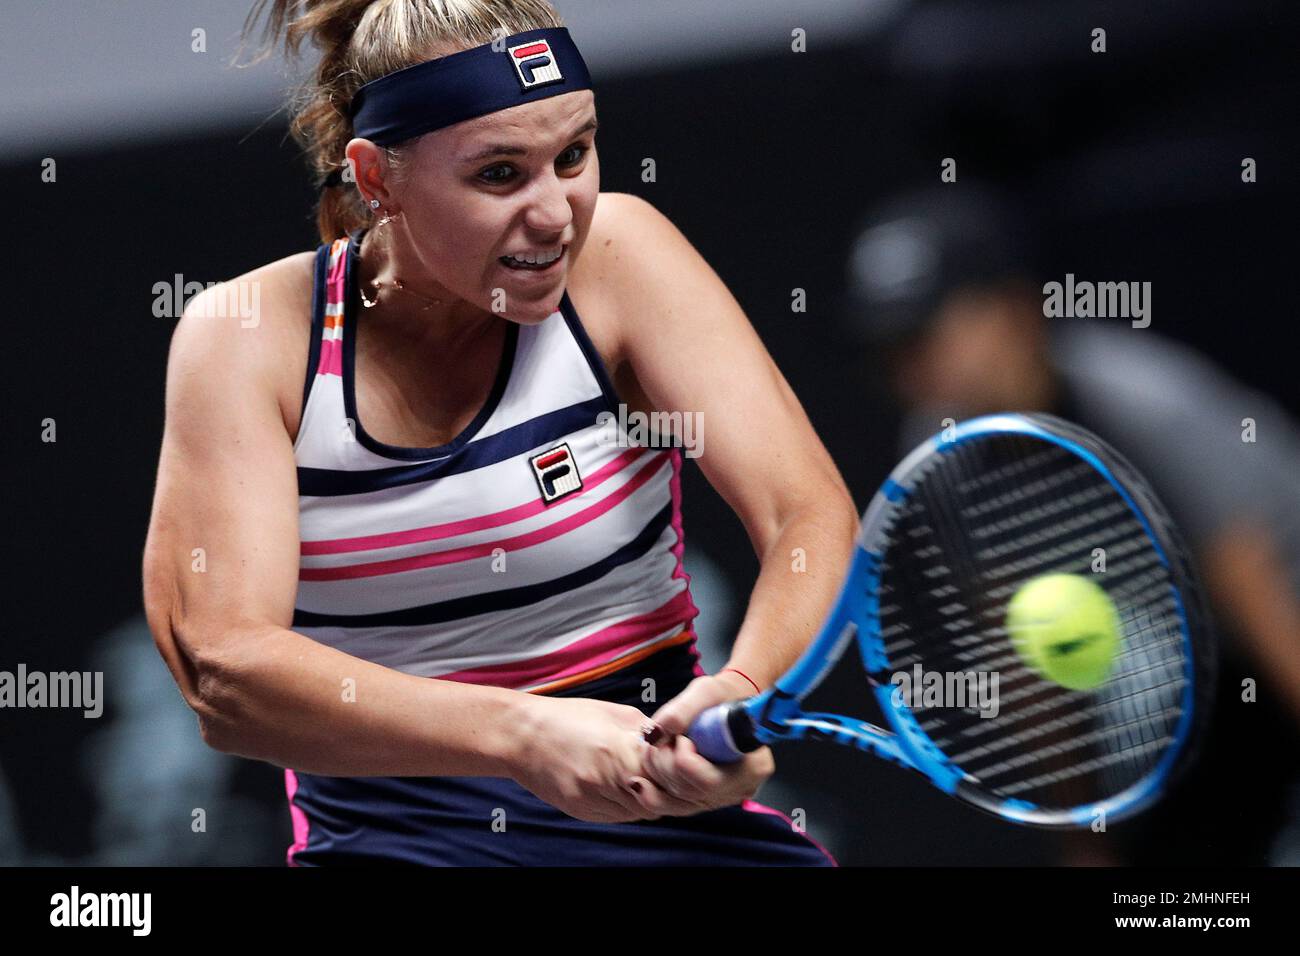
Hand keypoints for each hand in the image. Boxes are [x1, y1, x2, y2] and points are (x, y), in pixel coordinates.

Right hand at [508, 694, 675, 822]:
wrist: (521, 735)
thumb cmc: (569, 717)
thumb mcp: (615, 714)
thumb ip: (648, 734)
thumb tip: (674, 745)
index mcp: (618, 749)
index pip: (667, 775)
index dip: (680, 771)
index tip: (683, 762)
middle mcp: (605, 780)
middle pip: (657, 799)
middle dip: (669, 789)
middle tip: (671, 776)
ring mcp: (592, 800)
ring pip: (639, 812)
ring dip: (649, 798)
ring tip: (644, 778)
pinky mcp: (581, 811)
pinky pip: (618, 817)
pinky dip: (627, 805)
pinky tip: (623, 787)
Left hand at [629, 671, 774, 814]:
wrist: (728, 703)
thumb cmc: (723, 695)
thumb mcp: (706, 691)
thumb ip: (681, 710)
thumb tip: (655, 733)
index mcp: (753, 766)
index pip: (709, 781)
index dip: (683, 760)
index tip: (680, 736)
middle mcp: (740, 789)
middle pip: (690, 792)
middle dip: (664, 765)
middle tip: (661, 738)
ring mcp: (721, 797)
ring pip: (678, 802)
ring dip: (656, 774)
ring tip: (652, 748)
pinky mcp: (703, 799)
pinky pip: (674, 806)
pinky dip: (652, 794)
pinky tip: (636, 783)